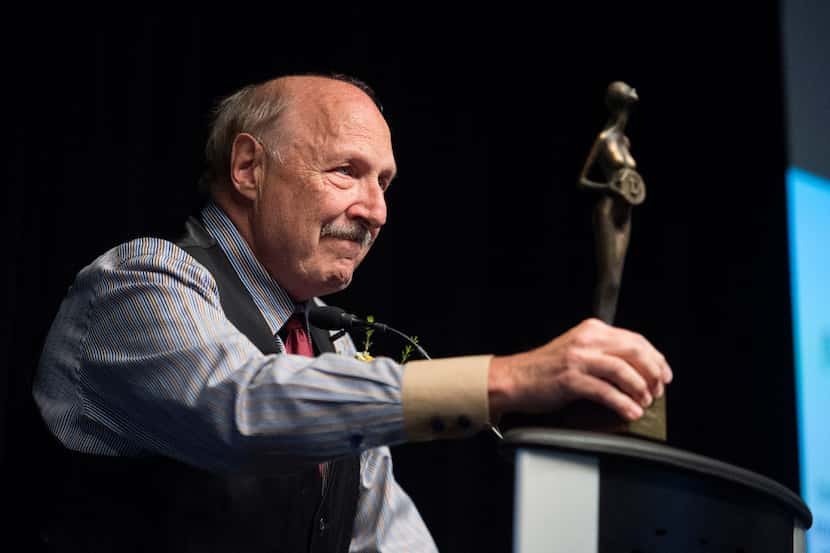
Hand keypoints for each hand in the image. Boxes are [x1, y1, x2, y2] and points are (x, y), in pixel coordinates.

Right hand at [487, 318, 671, 421]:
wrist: (514, 379)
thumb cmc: (545, 370)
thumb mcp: (577, 351)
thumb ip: (603, 353)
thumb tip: (638, 371)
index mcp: (591, 330)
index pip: (635, 340)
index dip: (655, 358)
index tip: (664, 375)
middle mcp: (586, 340)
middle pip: (634, 351)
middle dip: (653, 373)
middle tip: (658, 391)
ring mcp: (578, 359)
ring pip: (623, 370)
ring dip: (640, 389)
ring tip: (645, 402)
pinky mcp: (571, 379)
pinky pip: (606, 391)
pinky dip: (623, 403)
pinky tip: (630, 412)